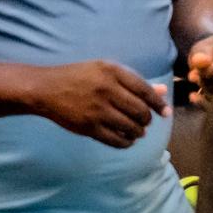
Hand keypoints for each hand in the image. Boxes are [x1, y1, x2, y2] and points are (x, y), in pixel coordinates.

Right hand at [31, 60, 164, 147]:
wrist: (46, 89)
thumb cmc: (80, 77)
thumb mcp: (106, 71)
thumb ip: (134, 81)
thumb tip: (163, 93)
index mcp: (113, 72)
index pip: (145, 91)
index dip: (158, 104)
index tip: (165, 113)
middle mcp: (106, 90)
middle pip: (139, 110)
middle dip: (147, 119)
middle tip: (146, 122)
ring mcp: (97, 110)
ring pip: (129, 127)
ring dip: (138, 132)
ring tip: (138, 131)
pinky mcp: (87, 127)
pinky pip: (114, 140)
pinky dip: (125, 142)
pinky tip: (128, 140)